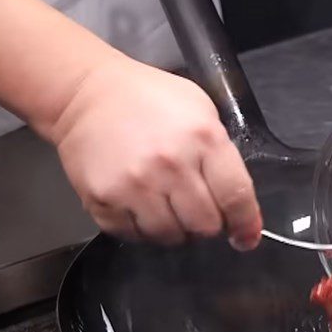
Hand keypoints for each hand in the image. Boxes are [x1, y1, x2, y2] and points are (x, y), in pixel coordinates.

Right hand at [49, 55, 261, 246]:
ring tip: (169, 207)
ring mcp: (135, 184)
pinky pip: (134, 235)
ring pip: (171, 236)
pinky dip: (143, 229)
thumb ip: (222, 155)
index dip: (246, 224)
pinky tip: (142, 206)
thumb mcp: (201, 110)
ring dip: (176, 230)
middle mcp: (171, 165)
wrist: (85, 94)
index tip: (246, 237)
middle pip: (205, 225)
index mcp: (204, 139)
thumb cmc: (150, 99)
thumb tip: (239, 205)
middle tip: (199, 210)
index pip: (236, 196)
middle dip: (208, 224)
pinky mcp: (103, 199)